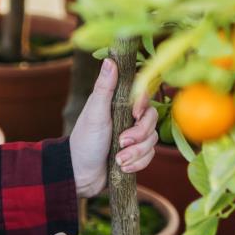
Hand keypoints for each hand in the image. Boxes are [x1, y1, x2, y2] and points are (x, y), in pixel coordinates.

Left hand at [69, 58, 159, 197]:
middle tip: (121, 143)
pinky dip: (137, 163)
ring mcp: (135, 137)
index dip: (143, 104)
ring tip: (119, 160)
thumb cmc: (84, 140)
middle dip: (139, 135)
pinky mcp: (137, 154)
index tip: (135, 113)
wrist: (81, 174)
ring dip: (136, 153)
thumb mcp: (94, 112)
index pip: (143, 96)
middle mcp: (129, 118)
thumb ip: (104, 87)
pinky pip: (150, 156)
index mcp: (119, 104)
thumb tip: (110, 60)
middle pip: (152, 120)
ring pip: (153, 140)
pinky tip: (122, 167)